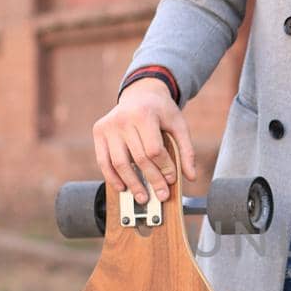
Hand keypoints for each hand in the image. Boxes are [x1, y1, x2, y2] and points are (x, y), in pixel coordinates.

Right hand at [92, 80, 195, 203]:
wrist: (140, 93)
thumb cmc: (161, 111)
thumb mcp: (178, 125)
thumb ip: (186, 150)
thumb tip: (191, 177)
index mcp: (144, 114)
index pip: (154, 149)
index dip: (164, 168)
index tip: (171, 180)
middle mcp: (123, 119)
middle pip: (138, 159)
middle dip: (151, 180)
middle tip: (161, 196)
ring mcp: (108, 126)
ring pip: (119, 163)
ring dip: (131, 184)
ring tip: (143, 197)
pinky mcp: (99, 132)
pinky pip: (103, 161)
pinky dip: (112, 177)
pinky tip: (123, 188)